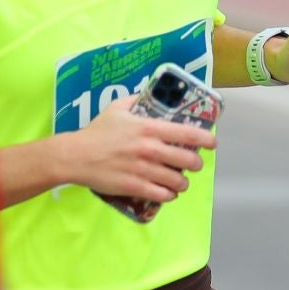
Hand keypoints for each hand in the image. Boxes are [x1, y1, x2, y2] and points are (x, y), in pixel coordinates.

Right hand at [65, 94, 216, 204]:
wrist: (76, 156)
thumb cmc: (97, 131)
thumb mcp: (117, 108)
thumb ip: (136, 100)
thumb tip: (149, 94)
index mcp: (149, 128)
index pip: (188, 134)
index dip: (206, 140)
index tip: (212, 143)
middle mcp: (150, 149)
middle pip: (187, 160)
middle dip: (195, 164)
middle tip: (193, 164)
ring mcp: (144, 170)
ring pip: (177, 181)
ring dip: (183, 183)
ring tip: (180, 181)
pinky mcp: (135, 187)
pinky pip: (162, 195)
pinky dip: (169, 195)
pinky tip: (168, 193)